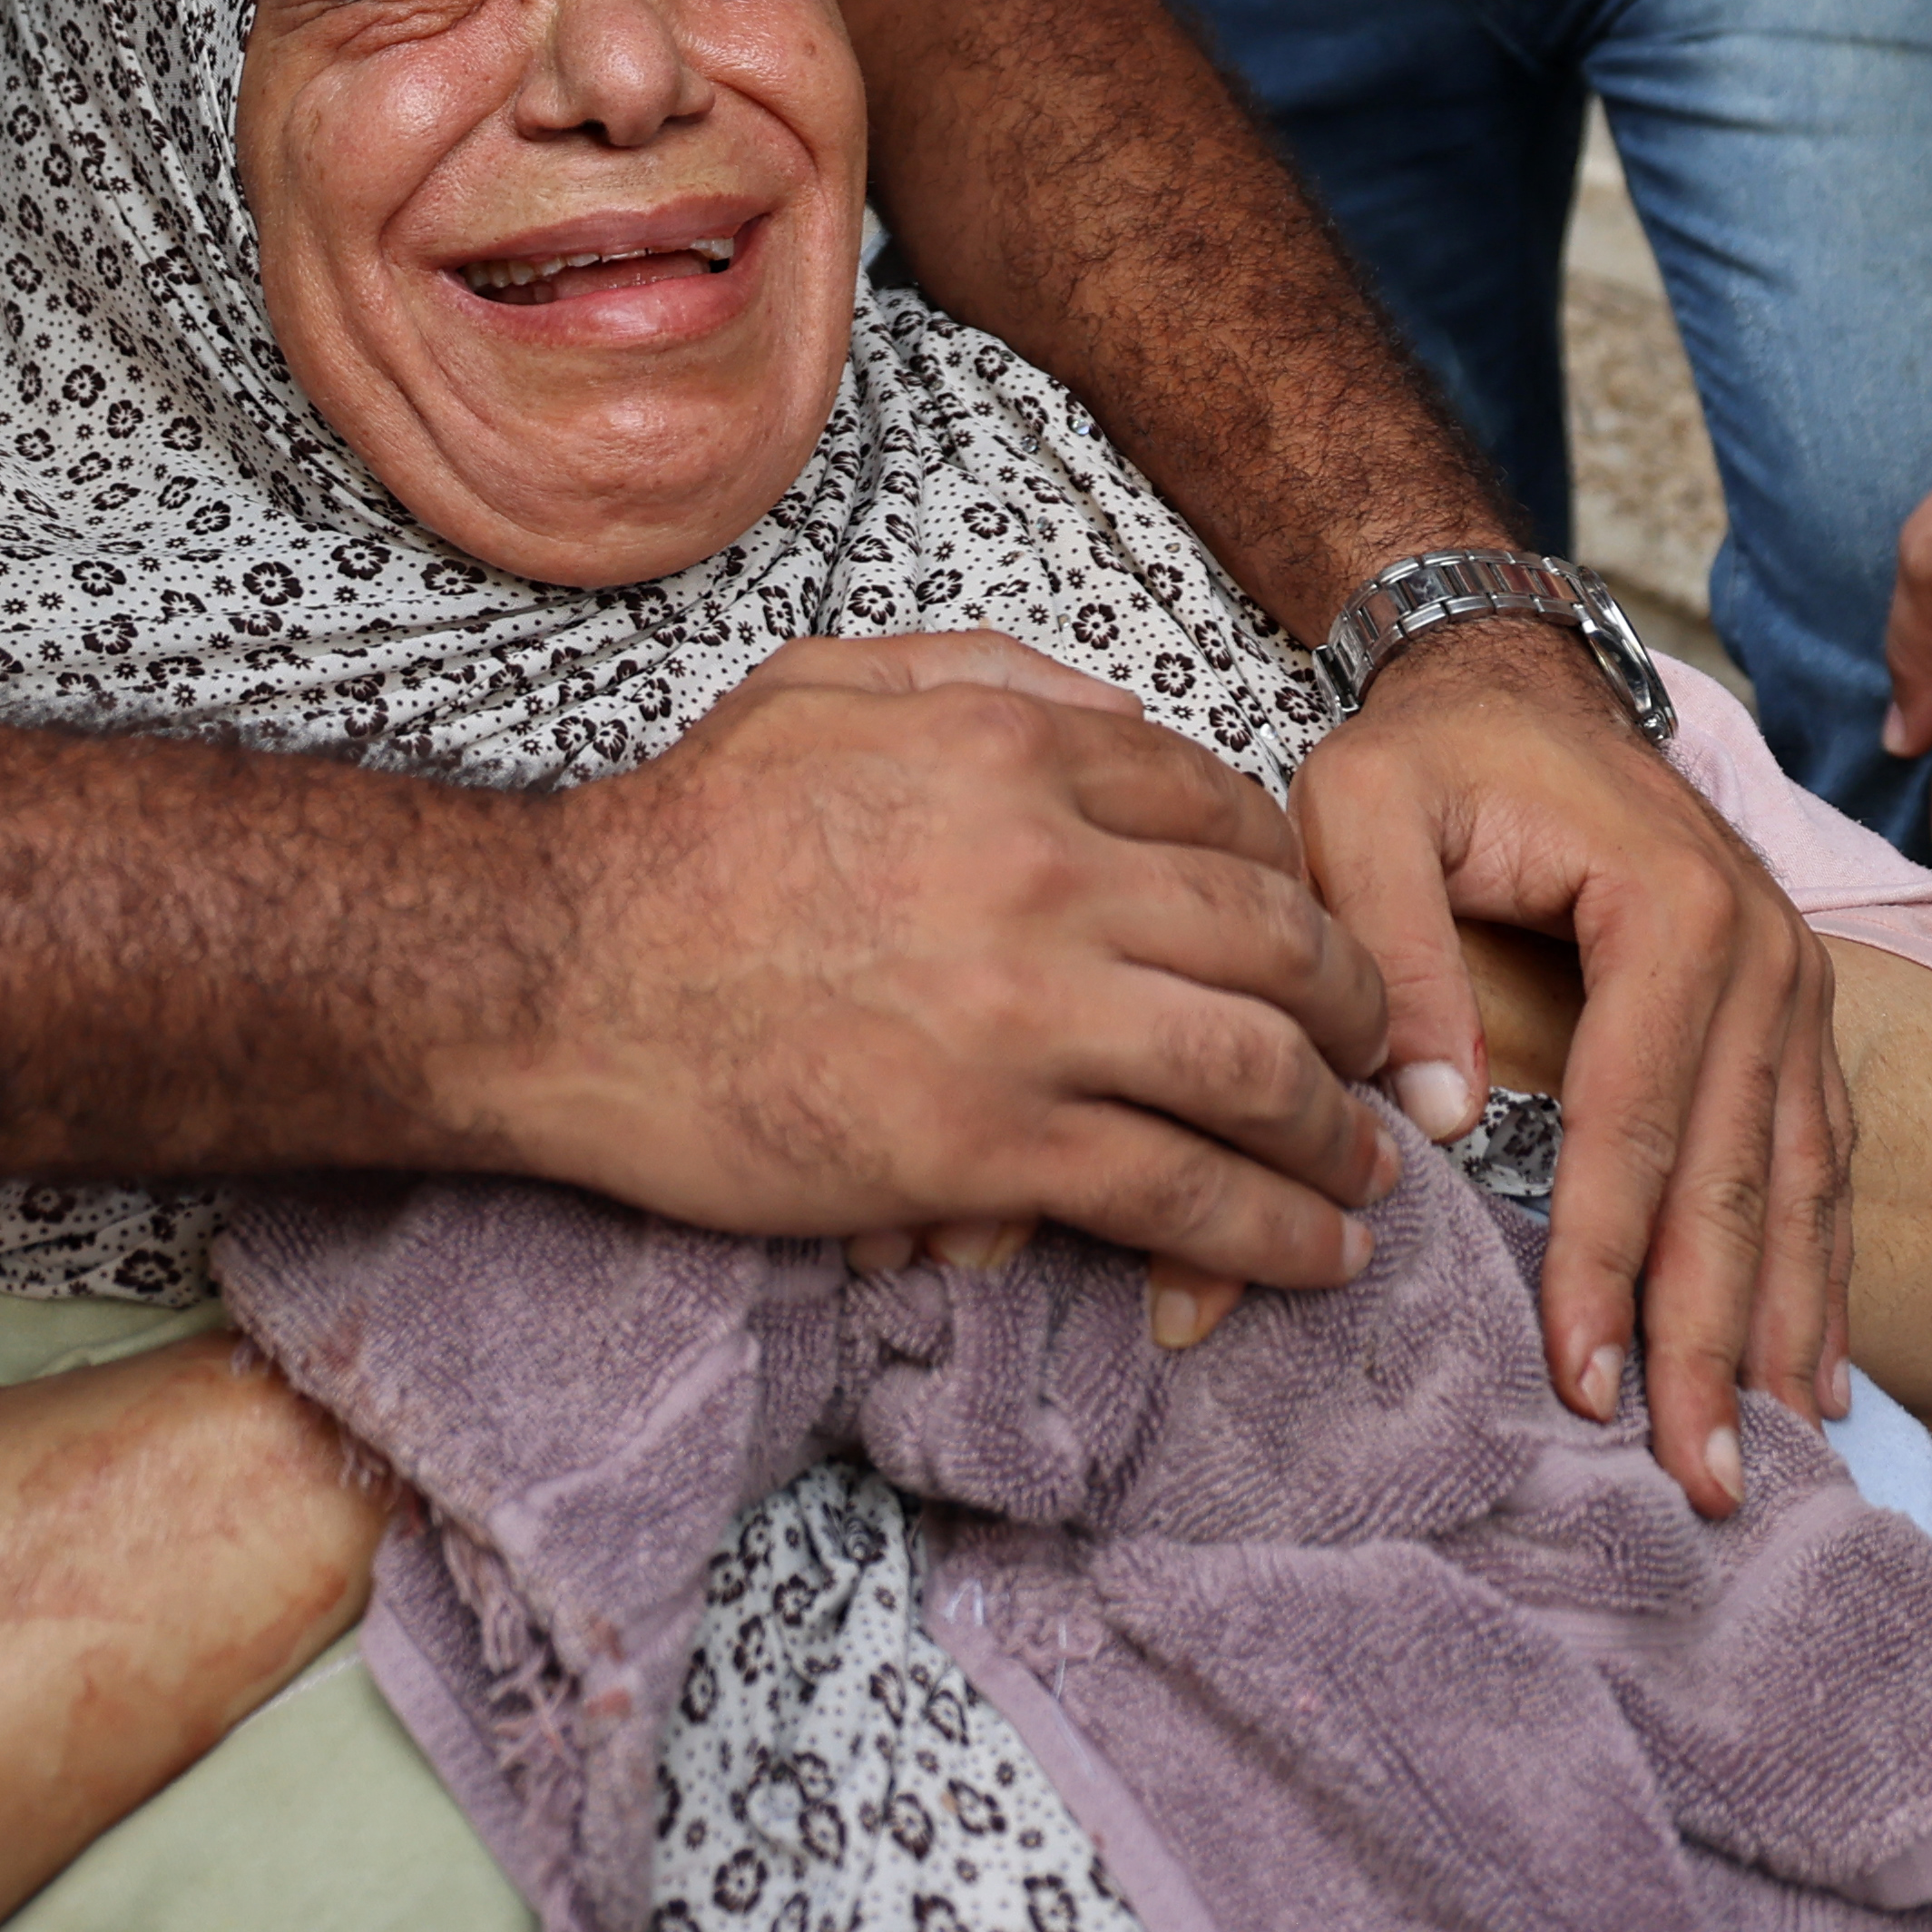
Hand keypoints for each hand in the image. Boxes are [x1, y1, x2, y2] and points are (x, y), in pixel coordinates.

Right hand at [501, 634, 1400, 1298]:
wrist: (559, 972)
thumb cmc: (681, 833)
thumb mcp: (825, 687)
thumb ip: (979, 675)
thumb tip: (1114, 707)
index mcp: (1014, 753)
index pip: (1221, 811)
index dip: (1293, 882)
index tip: (1308, 936)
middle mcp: (1047, 872)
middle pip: (1275, 938)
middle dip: (1351, 1007)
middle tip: (1372, 1055)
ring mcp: (1027, 1015)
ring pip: (1257, 1073)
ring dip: (1337, 1134)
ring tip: (1367, 1171)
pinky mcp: (989, 1148)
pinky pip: (1181, 1193)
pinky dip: (1276, 1232)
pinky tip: (1320, 1256)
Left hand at [1290, 619, 1842, 1517]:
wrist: (1519, 674)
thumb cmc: (1431, 750)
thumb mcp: (1359, 805)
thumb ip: (1387, 949)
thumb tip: (1426, 1119)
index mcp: (1671, 906)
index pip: (1634, 1119)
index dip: (1605, 1260)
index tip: (1580, 1384)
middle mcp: (1764, 952)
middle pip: (1735, 1178)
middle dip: (1716, 1343)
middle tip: (1698, 1482)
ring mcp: (1797, 986)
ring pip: (1797, 1186)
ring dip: (1784, 1330)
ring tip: (1770, 1457)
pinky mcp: (1794, 1016)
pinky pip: (1817, 1160)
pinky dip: (1819, 1271)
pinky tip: (1818, 1370)